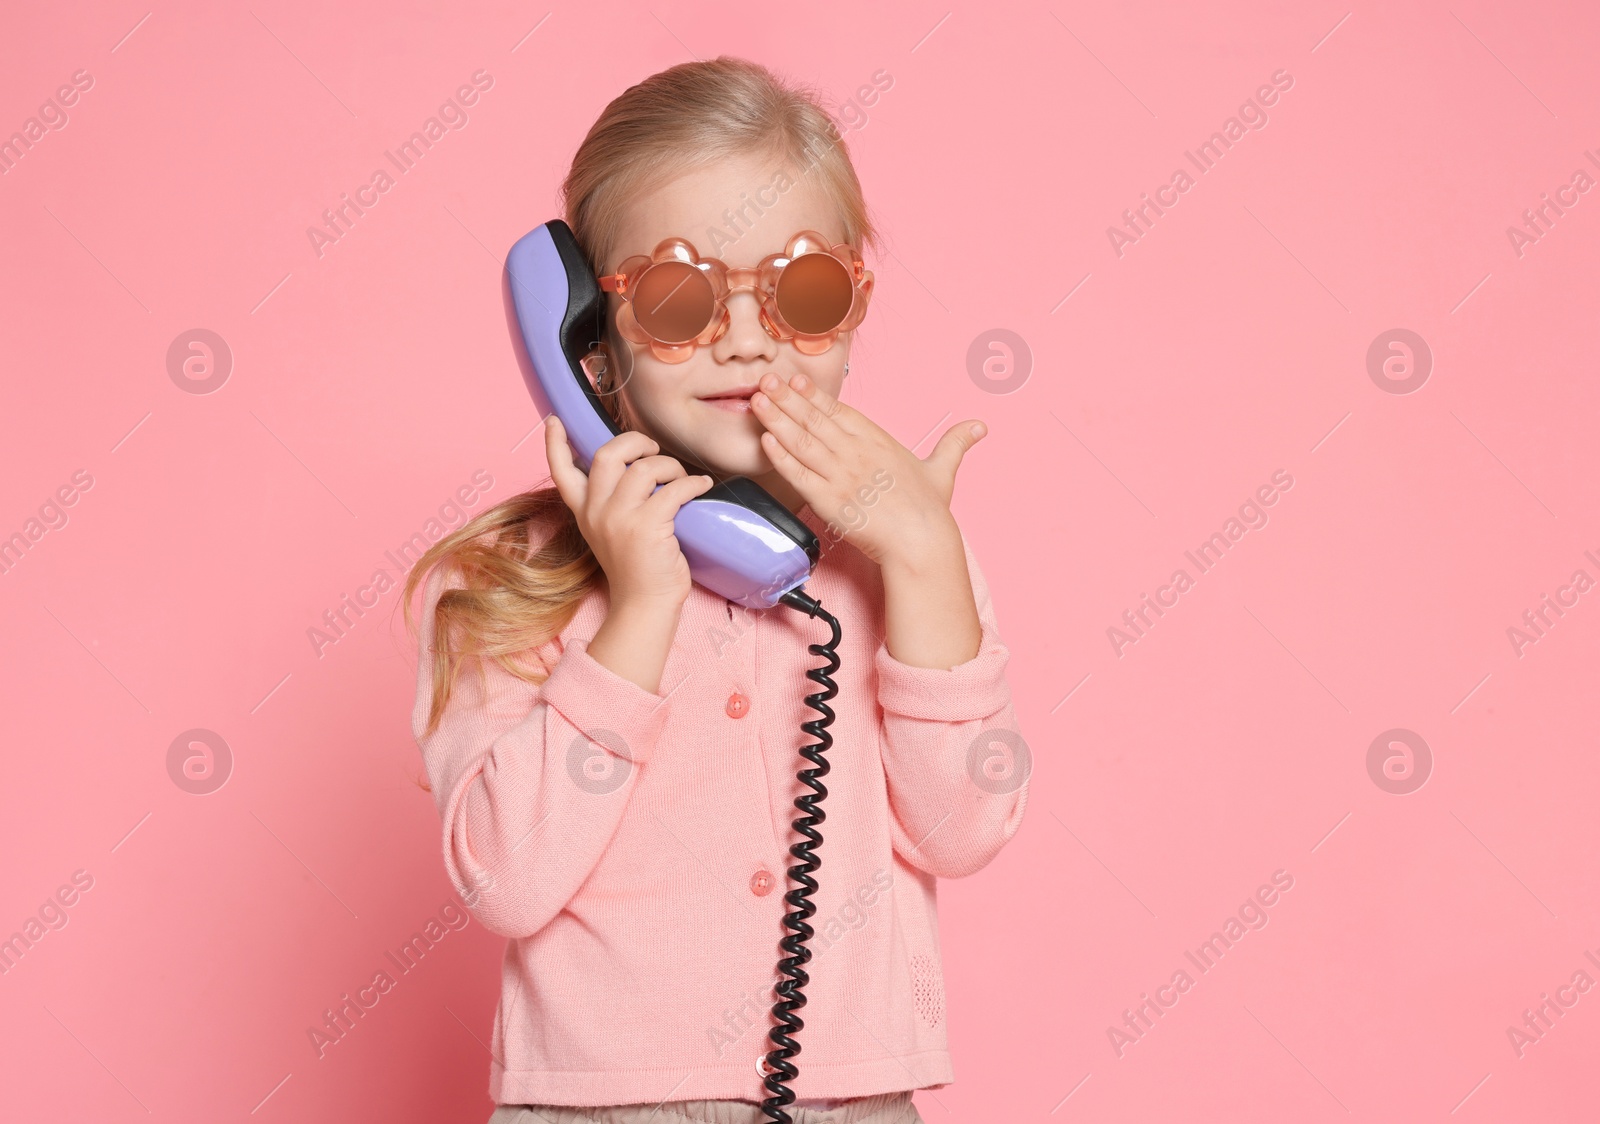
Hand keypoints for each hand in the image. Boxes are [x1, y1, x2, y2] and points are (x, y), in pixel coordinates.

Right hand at [544, 417, 714, 606]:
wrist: (645, 605)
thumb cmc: (637, 567)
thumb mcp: (611, 532)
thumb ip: (612, 502)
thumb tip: (636, 467)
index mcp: (584, 512)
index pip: (561, 472)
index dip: (555, 444)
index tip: (553, 421)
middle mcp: (596, 512)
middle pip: (606, 454)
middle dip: (635, 442)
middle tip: (653, 450)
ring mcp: (619, 519)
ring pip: (643, 467)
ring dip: (669, 466)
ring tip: (681, 478)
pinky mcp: (646, 527)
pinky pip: (673, 488)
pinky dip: (692, 483)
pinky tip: (700, 486)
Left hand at [750, 371, 985, 568]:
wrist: (921, 543)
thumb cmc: (930, 512)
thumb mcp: (943, 470)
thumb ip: (955, 444)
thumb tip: (980, 426)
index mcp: (879, 442)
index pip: (840, 412)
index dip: (814, 395)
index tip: (794, 380)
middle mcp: (857, 453)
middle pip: (815, 420)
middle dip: (786, 399)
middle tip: (764, 379)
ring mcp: (841, 475)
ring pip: (802, 441)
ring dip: (777, 419)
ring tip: (757, 401)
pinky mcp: (828, 499)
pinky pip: (798, 474)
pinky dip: (780, 456)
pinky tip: (766, 440)